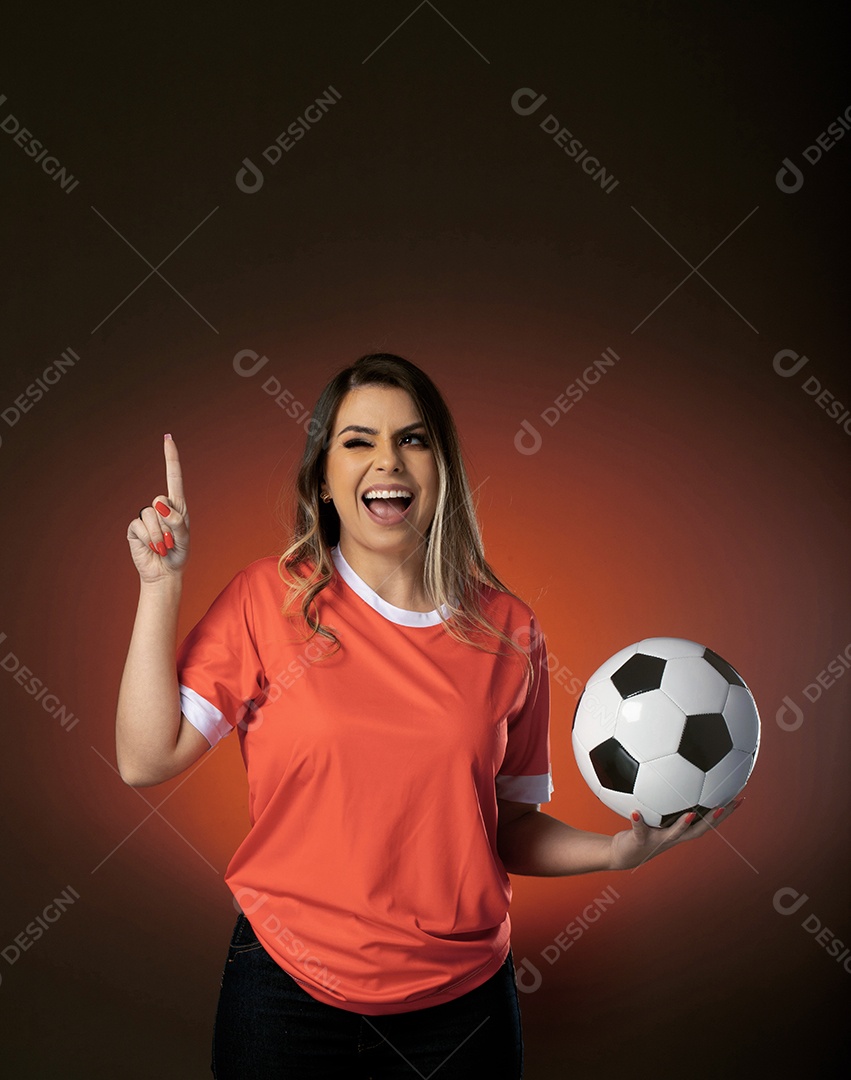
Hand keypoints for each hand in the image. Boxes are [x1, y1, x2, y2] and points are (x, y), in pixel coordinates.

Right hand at [126, 435, 189, 583]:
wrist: (165, 572)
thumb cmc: (178, 554)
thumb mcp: (184, 539)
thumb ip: (176, 522)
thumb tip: (159, 505)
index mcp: (177, 506)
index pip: (173, 477)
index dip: (170, 458)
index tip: (167, 439)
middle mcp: (161, 508)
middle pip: (160, 499)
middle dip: (168, 521)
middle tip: (171, 540)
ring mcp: (147, 517)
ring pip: (151, 514)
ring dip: (159, 535)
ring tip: (163, 546)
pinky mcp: (135, 528)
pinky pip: (140, 527)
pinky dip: (149, 540)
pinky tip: (153, 548)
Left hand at [608, 798, 744, 870]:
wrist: (625, 853)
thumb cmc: (645, 829)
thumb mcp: (659, 814)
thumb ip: (669, 799)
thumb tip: (674, 774)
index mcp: (681, 830)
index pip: (707, 822)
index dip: (725, 813)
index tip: (740, 799)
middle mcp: (674, 836)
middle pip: (699, 830)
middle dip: (713, 819)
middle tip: (725, 807)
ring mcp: (658, 839)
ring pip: (674, 833)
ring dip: (683, 824)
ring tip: (690, 813)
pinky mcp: (640, 840)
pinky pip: (639, 829)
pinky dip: (638, 821)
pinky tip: (634, 812)